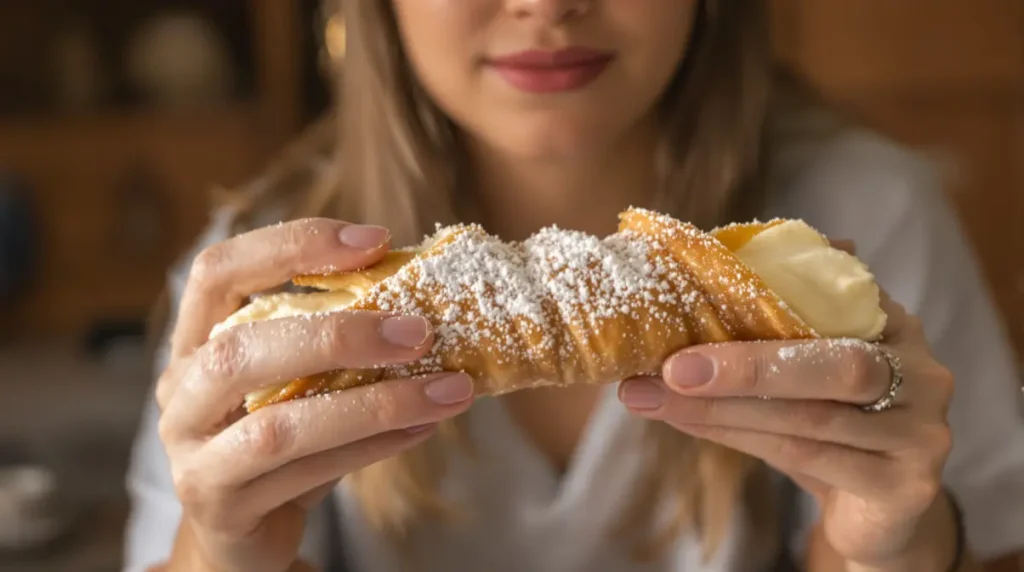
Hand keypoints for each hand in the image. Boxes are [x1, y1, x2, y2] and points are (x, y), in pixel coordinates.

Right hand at [156, 219, 474, 571]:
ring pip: (278, 426)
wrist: (241, 533)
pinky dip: (371, 448)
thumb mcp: (297, 382)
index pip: (218, 270)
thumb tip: (425, 302)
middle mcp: (180, 394)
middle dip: (337, 335)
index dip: (291, 246)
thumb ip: (333, 343)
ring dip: (374, 404)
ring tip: (448, 390)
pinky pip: (303, 474)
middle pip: (240, 350)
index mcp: (195, 341)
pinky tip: (421, 427)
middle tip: (419, 332)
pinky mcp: (222, 507)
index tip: (375, 241)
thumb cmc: (280, 443)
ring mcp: (193, 456)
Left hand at [618, 292, 955, 567]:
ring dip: (722, 409)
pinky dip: (741, 440)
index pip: (827, 298)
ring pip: (808, 418)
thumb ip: (765, 331)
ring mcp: (919, 432)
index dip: (757, 295)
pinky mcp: (904, 485)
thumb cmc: (828, 427)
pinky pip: (810, 459)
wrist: (879, 512)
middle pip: (832, 363)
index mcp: (894, 325)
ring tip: (657, 400)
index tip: (687, 294)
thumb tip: (676, 294)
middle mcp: (921, 372)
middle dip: (744, 366)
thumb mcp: (800, 372)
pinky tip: (692, 428)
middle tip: (671, 368)